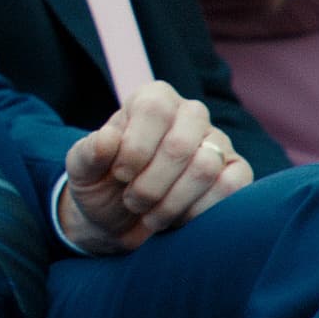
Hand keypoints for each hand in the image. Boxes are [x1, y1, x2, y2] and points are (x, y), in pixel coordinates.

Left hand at [60, 82, 250, 253]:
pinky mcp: (237, 171)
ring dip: (171, 202)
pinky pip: (231, 187)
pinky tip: (179, 218)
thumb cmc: (102, 184)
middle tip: (132, 201)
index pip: (154, 109)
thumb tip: (107, 138)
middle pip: (179, 144)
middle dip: (150, 184)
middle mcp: (190, 113)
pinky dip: (200, 211)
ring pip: (205, 168)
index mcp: (152, 98)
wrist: (120, 218)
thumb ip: (88, 153)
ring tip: (151, 213)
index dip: (136, 148)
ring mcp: (217, 141)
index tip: (120, 175)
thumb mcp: (81, 170)